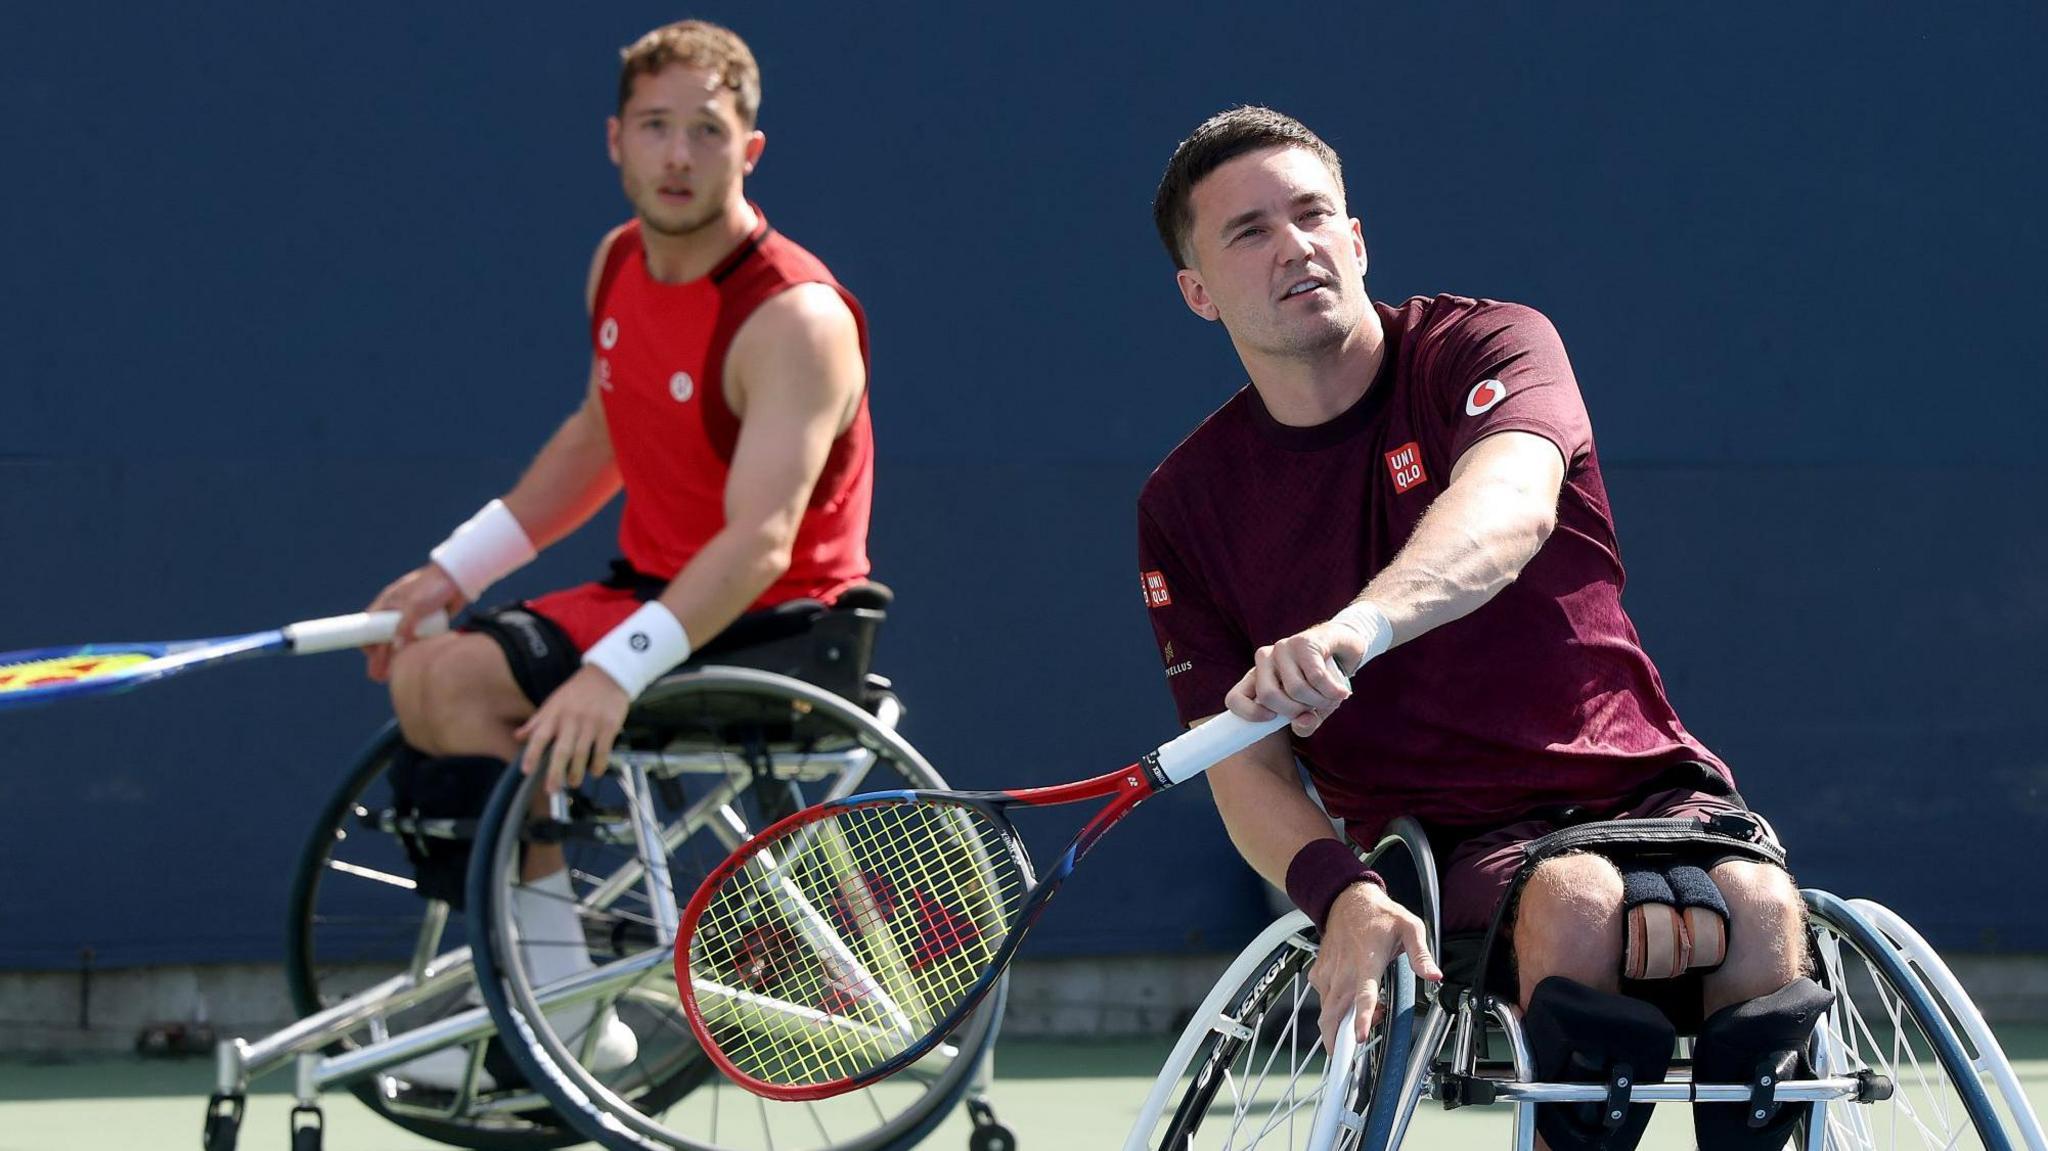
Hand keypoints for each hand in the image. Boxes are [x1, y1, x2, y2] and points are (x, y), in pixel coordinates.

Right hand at [363, 563, 465, 681]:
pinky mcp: (427, 622)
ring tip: (393, 676)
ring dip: (396, 658)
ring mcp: (413, 617)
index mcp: (388, 603)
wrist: (460, 578)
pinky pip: (417, 640)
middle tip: (379, 677)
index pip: (370, 625)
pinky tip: (413, 665)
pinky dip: (413, 651)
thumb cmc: (434, 586)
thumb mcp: (416, 606)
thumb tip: (395, 648)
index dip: (368, 642)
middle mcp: (397, 611)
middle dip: (381, 658)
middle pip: (384, 638)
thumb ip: (405, 627)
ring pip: (400, 641)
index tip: (370, 657)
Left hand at [516, 665, 630, 792]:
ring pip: (582, 754)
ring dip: (577, 772)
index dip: (532, 754)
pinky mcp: (609, 726)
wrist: (608, 675)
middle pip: (561, 751)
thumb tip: (518, 736)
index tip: (526, 771)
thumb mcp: (554, 702)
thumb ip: (537, 721)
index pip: (539, 736)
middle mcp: (571, 720)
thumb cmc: (577, 691)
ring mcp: (591, 723)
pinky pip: (602, 750)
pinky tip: (594, 772)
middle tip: (552, 790)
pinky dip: (598, 764)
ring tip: (574, 783)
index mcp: (555, 714)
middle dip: (555, 773)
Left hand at [1224, 619, 1364, 736]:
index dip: (1249, 714)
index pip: (1234, 699)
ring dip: (1319, 701)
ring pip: (1295, 688)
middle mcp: (1264, 660)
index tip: (1272, 719)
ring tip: (1330, 698)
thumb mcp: (1311, 710)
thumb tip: (1302, 724)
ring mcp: (1282, 648)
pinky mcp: (1303, 642)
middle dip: (1295, 710)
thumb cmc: (1320, 683)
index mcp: (1257, 678)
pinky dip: (1332, 691)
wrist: (1343, 647)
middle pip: (1268, 695)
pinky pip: (1316, 676)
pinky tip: (1341, 693)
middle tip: (1311, 708)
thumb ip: (1304, 724)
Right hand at [1310, 881, 1443, 1048]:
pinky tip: (1350, 1002)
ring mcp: (1328, 974)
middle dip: (1337, 1041)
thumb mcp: (1409, 927)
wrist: (1346, 899)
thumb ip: (1421, 954)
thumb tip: (1434, 976)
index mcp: (1366, 962)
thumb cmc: (1379, 915)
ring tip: (1365, 1019)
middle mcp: (1343, 971)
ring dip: (1340, 1025)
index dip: (1360, 1018)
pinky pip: (1323, 1000)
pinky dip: (1333, 1009)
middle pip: (1333, 1015)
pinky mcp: (1319, 974)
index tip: (1359, 1038)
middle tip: (1350, 1054)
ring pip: (1326, 1012)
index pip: (1363, 995)